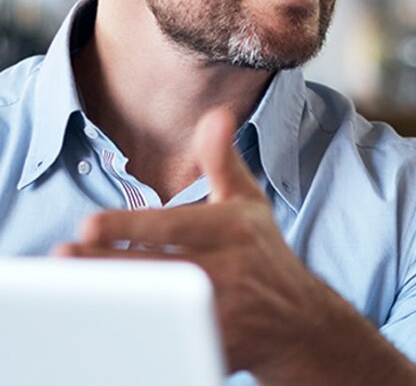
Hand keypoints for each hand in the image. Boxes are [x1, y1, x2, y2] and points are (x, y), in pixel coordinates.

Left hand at [56, 109, 354, 383]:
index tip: (90, 222)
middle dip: (110, 263)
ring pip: (162, 309)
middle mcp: (231, 270)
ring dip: (118, 300)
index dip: (133, 226)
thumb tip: (216, 114)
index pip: (178, 226)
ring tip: (75, 291)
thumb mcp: (248, 201)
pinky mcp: (215, 349)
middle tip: (67, 252)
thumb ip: (223, 160)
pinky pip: (171, 343)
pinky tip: (107, 324)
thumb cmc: (263, 252)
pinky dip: (139, 335)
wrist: (300, 320)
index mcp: (235, 230)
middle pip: (162, 269)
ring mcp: (223, 314)